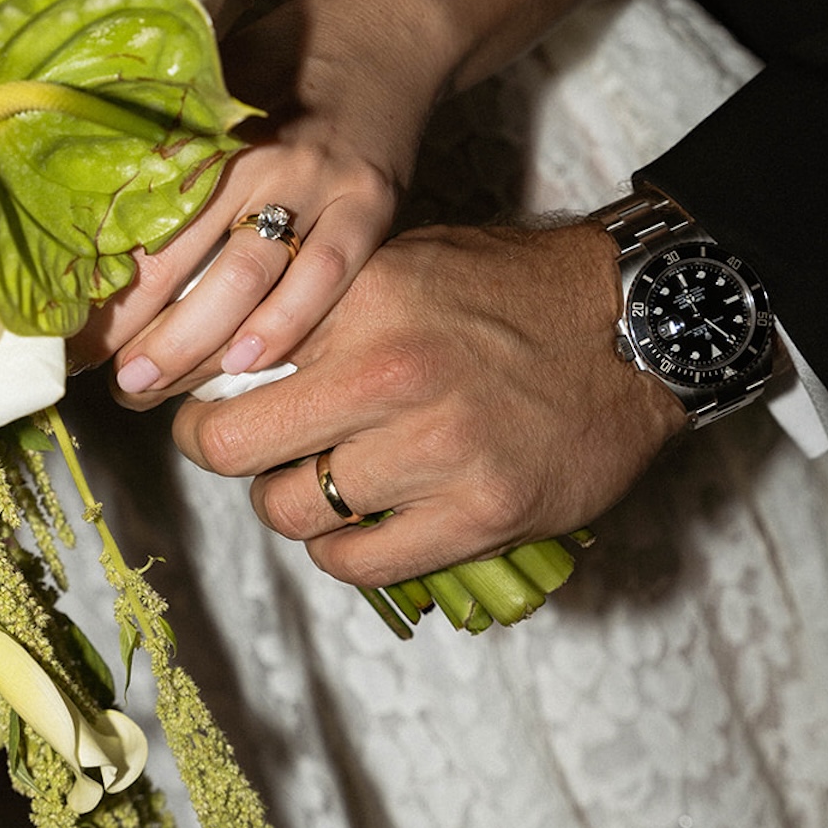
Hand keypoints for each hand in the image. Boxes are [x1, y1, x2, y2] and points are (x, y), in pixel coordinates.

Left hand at [72, 0, 441, 401]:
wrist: (383, 30)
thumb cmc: (281, 60)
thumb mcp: (210, 77)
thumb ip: (161, 132)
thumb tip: (75, 185)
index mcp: (207, 126)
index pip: (135, 212)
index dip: (97, 273)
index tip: (61, 323)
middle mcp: (258, 155)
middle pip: (181, 255)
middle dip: (132, 325)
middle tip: (96, 375)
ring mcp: (318, 182)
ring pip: (245, 276)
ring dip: (191, 341)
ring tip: (146, 387)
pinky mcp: (370, 205)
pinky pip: (324, 276)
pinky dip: (285, 323)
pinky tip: (244, 365)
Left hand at [171, 221, 688, 585]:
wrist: (637, 331)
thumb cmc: (512, 293)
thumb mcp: (405, 264)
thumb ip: (320, 307)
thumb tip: (219, 355)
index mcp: (364, 298)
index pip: (223, 355)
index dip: (191, 385)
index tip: (190, 400)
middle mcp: (391, 372)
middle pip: (229, 445)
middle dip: (219, 451)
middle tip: (243, 448)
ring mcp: (438, 450)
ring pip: (289, 512)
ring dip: (290, 505)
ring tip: (320, 482)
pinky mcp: (479, 514)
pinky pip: (358, 564)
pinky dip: (343, 553)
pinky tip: (362, 526)